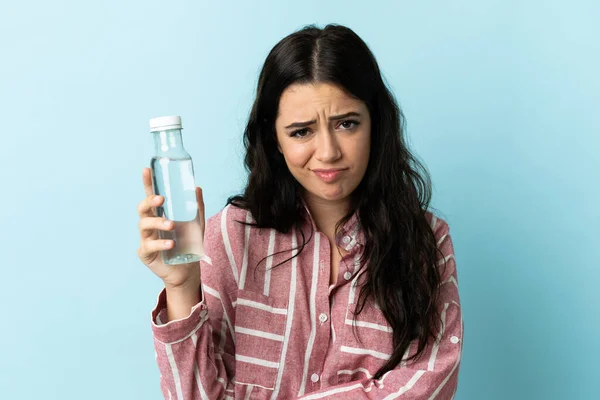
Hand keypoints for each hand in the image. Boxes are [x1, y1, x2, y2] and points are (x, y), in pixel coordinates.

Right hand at [136, 167, 204, 290]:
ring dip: (158, 222)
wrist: (187, 270)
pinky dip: (160, 243)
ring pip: (144, 225)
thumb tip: (197, 187)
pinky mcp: (145, 253)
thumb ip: (196, 207)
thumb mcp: (196, 224)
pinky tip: (171, 243)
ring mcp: (146, 238)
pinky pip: (149, 245)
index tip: (147, 170)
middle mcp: (150, 224)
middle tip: (161, 200)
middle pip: (143, 208)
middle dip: (149, 202)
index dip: (148, 183)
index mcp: (160, 214)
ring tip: (171, 225)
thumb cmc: (188, 244)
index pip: (151, 196)